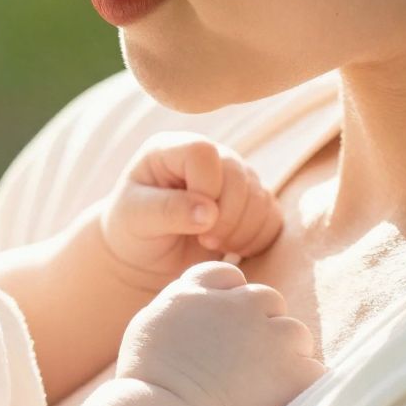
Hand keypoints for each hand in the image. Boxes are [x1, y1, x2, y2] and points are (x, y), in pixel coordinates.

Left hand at [98, 133, 283, 286]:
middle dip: (226, 216)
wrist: (147, 256)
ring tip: (212, 246)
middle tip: (204, 241)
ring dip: (241, 230)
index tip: (192, 222)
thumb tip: (209, 213)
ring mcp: (232, 177)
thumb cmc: (133, 231)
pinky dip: (257, 238)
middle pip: (238, 174)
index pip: (203, 153)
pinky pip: (273, 216)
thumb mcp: (135, 219)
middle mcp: (208, 156)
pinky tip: (232, 248)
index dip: (204, 189)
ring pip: (260, 196)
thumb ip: (167, 211)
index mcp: (171, 149)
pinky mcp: (251, 203)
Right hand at [114, 262, 321, 405]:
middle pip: (266, 300)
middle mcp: (238, 304)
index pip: (228, 276)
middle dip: (261, 325)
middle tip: (244, 364)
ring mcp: (270, 334)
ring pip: (295, 333)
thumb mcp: (149, 325)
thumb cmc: (149, 383)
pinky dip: (301, 385)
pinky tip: (277, 403)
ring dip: (285, 354)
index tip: (223, 328)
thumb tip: (202, 306)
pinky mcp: (295, 370)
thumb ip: (181, 306)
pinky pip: (313, 371)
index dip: (230, 300)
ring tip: (260, 387)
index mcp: (199, 291)